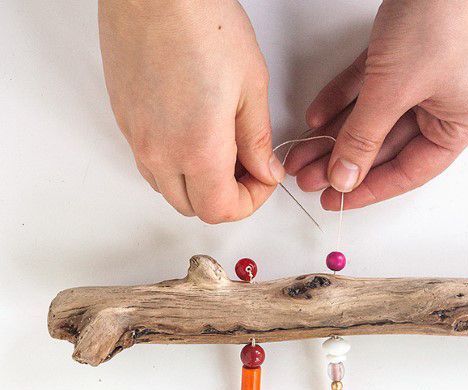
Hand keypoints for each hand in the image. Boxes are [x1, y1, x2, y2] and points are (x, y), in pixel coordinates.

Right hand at [99, 0, 284, 222]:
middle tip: (247, 168)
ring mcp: (137, 138)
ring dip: (197, 184)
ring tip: (220, 150)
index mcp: (197, 149)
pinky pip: (149, 163)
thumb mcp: (250, 85)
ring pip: (168, 189)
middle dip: (225, 198)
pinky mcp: (124, 120)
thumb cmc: (199, 22)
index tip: (264, 179)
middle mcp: (160, 152)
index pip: (222, 210)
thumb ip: (257, 140)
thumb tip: (265, 171)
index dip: (250, 203)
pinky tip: (192, 135)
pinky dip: (174, 164)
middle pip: (193, 207)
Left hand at [286, 0, 467, 209]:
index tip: (336, 200)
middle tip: (307, 180)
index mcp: (459, 122)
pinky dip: (341, 100)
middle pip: (385, 145)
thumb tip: (344, 179)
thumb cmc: (436, 18)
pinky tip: (314, 120)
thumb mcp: (393, 91)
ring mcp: (423, 77)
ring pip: (371, 118)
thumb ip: (364, 139)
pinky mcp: (401, 53)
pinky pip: (365, 87)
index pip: (409, 171)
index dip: (369, 189)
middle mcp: (444, 103)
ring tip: (301, 156)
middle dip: (342, 162)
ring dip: (334, 136)